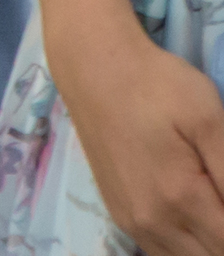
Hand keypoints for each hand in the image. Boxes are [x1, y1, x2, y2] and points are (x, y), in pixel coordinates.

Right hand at [56, 22, 223, 253]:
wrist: (94, 67)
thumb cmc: (156, 83)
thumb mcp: (208, 115)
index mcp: (181, 198)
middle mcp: (154, 222)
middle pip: (212, 255)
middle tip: (218, 185)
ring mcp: (134, 223)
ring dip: (210, 242)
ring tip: (212, 202)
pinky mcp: (121, 216)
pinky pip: (163, 252)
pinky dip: (187, 245)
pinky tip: (193, 214)